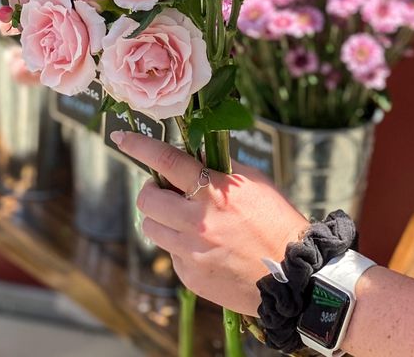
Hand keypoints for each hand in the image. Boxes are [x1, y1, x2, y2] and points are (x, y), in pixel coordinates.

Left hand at [112, 132, 308, 314]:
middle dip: (152, 190)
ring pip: (151, 227)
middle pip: (147, 199)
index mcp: (213, 192)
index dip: (140, 147)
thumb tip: (192, 153)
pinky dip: (180, 244)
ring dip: (161, 218)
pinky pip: (171, 253)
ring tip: (185, 218)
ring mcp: (191, 252)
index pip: (167, 162)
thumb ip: (218, 166)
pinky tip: (205, 245)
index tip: (121, 138)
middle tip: (167, 190)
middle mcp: (197, 222)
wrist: (291, 275)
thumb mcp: (252, 182)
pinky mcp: (190, 276)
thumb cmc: (275, 220)